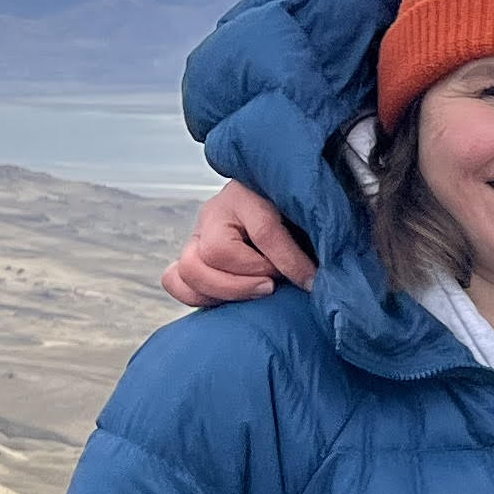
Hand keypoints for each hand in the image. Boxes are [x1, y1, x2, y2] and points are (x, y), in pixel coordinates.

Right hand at [162, 182, 315, 306]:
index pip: (265, 232)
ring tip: (257, 291)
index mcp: (249, 193)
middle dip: (247, 279)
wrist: (277, 202)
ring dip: (225, 290)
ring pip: (189, 269)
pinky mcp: (190, 254)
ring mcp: (198, 233)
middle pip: (215, 252)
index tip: (311, 281)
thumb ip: (311, 238)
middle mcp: (216, 211)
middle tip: (272, 284)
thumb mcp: (305, 215)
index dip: (289, 262)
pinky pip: (175, 280)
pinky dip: (199, 296)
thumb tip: (318, 275)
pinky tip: (230, 300)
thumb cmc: (295, 212)